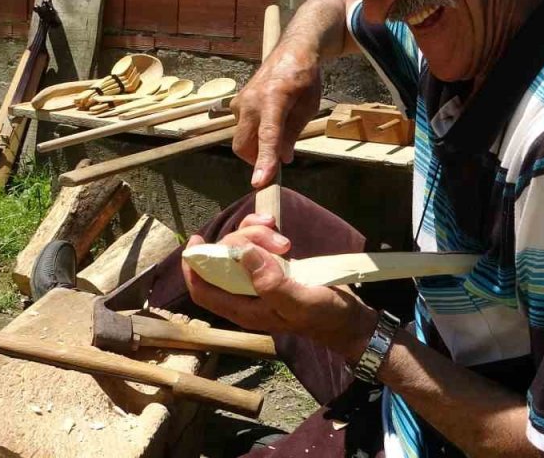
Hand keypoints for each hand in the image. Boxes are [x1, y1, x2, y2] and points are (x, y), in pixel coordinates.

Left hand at [181, 213, 377, 359]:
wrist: (349, 316)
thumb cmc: (323, 315)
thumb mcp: (298, 303)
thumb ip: (270, 283)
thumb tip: (242, 253)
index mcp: (244, 309)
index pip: (204, 290)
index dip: (194, 268)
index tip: (196, 242)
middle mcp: (246, 294)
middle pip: (224, 259)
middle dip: (243, 242)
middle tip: (275, 241)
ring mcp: (260, 278)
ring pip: (240, 246)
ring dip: (256, 234)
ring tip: (284, 241)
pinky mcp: (274, 265)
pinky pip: (257, 242)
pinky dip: (263, 230)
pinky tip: (278, 227)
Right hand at [231, 44, 322, 188]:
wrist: (292, 51)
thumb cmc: (305, 79)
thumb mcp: (308, 108)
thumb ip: (292, 134)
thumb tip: (283, 159)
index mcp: (274, 98)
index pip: (267, 136)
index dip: (264, 160)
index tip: (260, 182)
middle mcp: (251, 100)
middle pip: (244, 145)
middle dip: (257, 159)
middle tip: (279, 159)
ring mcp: (240, 101)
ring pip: (242, 139)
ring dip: (257, 146)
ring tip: (280, 130)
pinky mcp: (236, 103)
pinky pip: (242, 129)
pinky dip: (255, 134)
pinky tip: (270, 120)